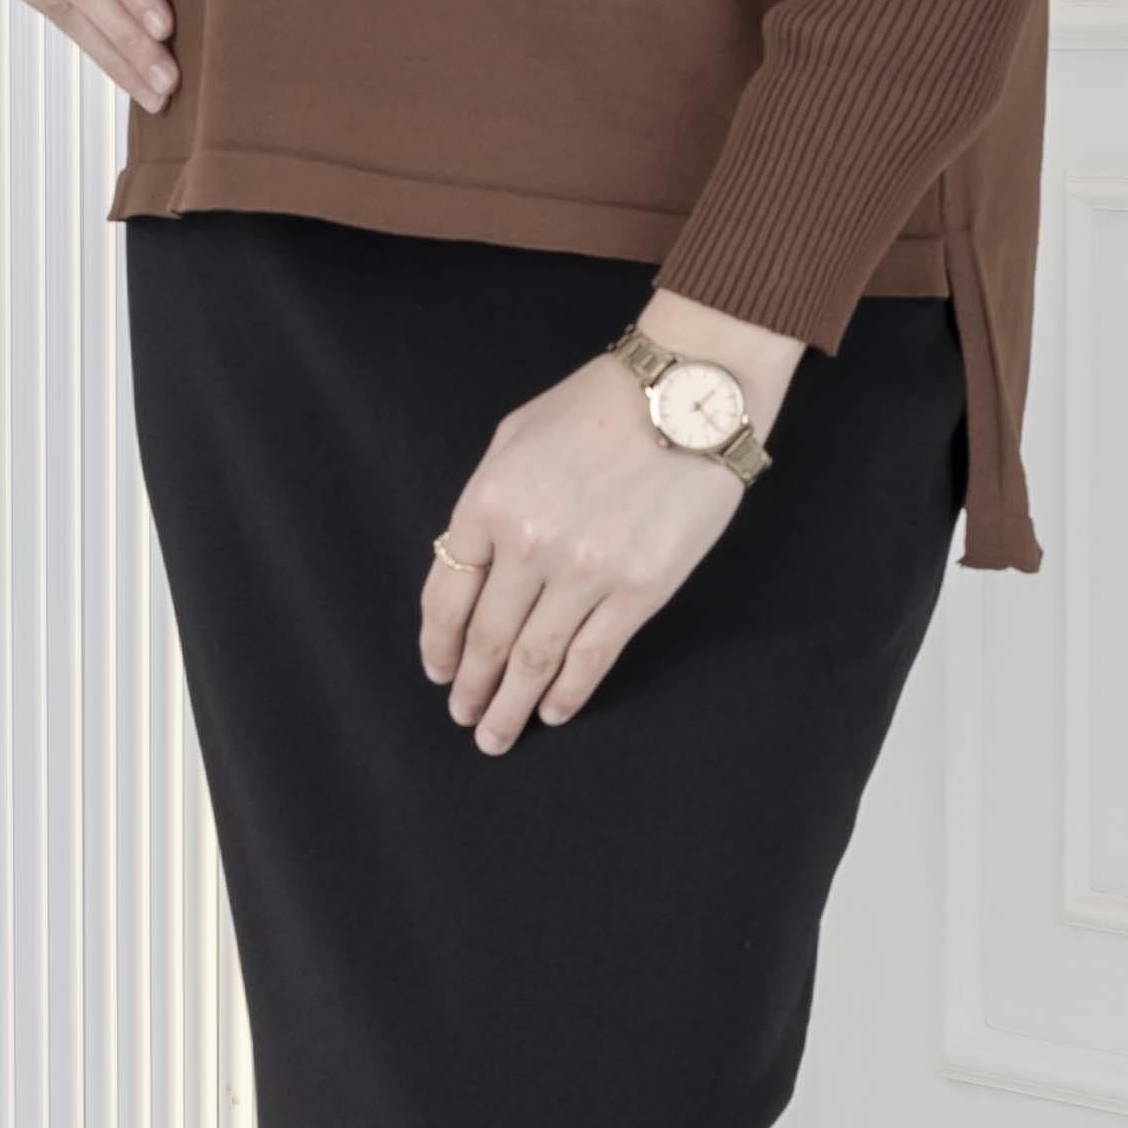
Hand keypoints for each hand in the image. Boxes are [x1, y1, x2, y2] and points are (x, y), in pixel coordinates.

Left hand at [422, 287, 803, 747]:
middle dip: (471, 687)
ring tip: (496, 733)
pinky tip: (553, 713)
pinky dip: (568, 693)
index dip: (438, 645)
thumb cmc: (600, 403)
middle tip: (463, 718)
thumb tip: (472, 566)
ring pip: (535, 659)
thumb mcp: (515, 437)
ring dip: (510, 705)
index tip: (439, 671)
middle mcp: (530, 545)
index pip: (446, 596)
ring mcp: (585, 572)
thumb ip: (486, 504)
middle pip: (486, 637)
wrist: (688, 393)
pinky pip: (592, 657)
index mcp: (488, 503)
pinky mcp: (639, 590)